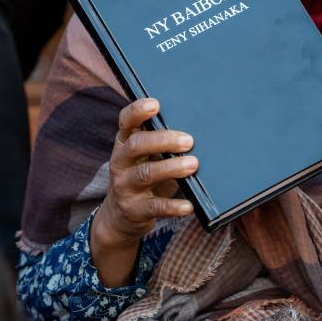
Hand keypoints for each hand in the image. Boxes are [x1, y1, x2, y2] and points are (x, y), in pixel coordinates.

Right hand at [89, 98, 197, 284]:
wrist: (121, 216)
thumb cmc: (145, 175)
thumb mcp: (149, 157)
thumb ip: (165, 144)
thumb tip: (201, 129)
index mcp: (124, 143)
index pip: (125, 122)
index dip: (137, 111)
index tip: (155, 104)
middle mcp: (120, 162)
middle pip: (136, 145)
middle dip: (163, 140)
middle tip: (188, 141)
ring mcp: (125, 186)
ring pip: (146, 174)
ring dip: (171, 168)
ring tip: (193, 164)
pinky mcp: (134, 209)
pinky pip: (155, 207)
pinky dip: (173, 206)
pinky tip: (189, 205)